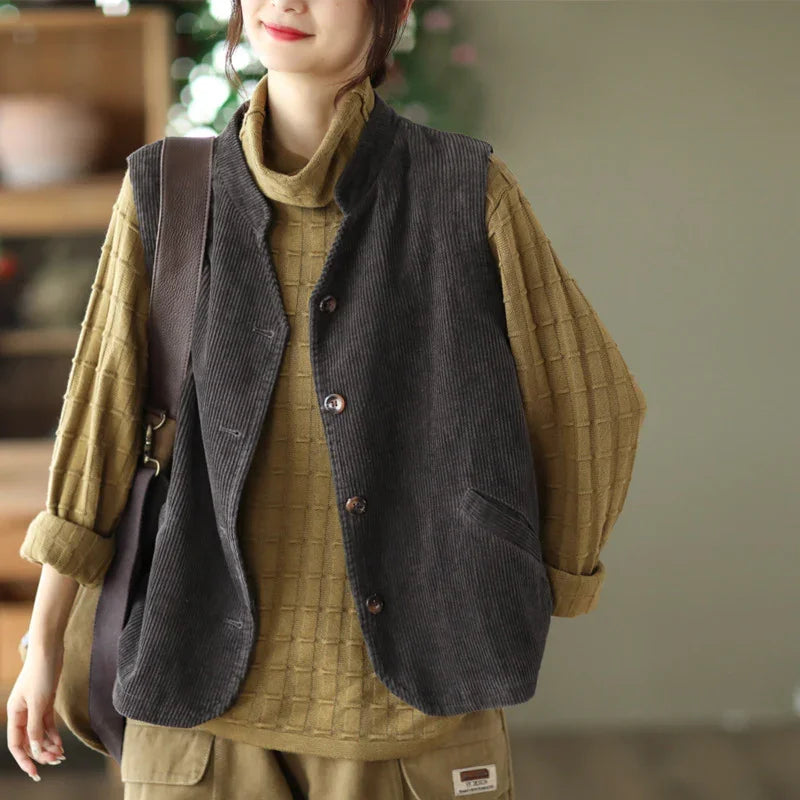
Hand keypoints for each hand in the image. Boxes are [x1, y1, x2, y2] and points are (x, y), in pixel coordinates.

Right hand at [6, 640, 66, 781]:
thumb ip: (36, 726)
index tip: (35, 772)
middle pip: (29, 740)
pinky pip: (47, 723)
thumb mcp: (39, 702)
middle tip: (56, 762)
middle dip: (40, 753)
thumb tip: (35, 748)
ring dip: (49, 745)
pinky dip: (53, 734)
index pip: (16, 744)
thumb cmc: (41, 673)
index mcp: (14, 713)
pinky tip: (61, 743)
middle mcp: (23, 713)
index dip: (24, 759)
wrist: (49, 649)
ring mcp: (35, 707)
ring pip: (39, 733)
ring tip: (61, 755)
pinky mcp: (46, 701)